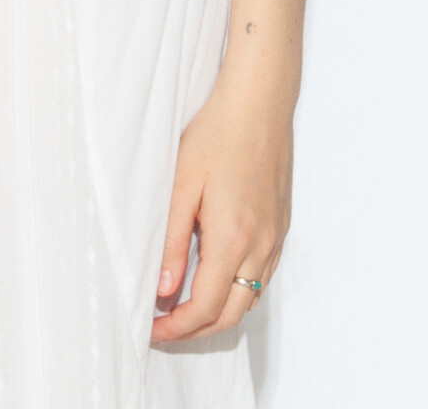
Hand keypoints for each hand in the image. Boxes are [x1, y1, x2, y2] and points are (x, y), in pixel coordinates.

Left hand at [150, 78, 292, 343]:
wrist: (259, 102)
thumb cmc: (216, 133)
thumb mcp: (181, 183)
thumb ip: (172, 240)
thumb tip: (163, 290)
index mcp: (233, 237)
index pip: (205, 307)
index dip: (177, 328)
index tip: (151, 331)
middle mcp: (261, 246)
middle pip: (230, 313)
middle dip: (195, 329)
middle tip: (162, 327)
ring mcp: (275, 237)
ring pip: (248, 297)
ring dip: (216, 311)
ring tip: (180, 305)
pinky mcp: (281, 226)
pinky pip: (260, 275)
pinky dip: (235, 289)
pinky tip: (211, 276)